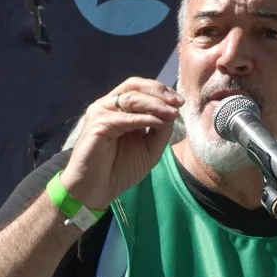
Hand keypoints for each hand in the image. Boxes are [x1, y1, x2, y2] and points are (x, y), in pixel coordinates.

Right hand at [60, 77, 182, 209]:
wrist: (96, 191)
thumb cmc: (119, 170)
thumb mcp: (149, 149)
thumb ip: (160, 130)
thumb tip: (173, 113)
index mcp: (119, 109)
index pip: (140, 89)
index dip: (161, 92)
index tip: (181, 103)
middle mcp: (108, 107)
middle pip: (134, 85)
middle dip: (159, 91)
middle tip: (178, 102)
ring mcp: (101, 114)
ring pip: (131, 98)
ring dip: (155, 104)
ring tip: (173, 113)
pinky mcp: (97, 126)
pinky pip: (124, 118)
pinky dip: (144, 119)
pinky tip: (159, 123)